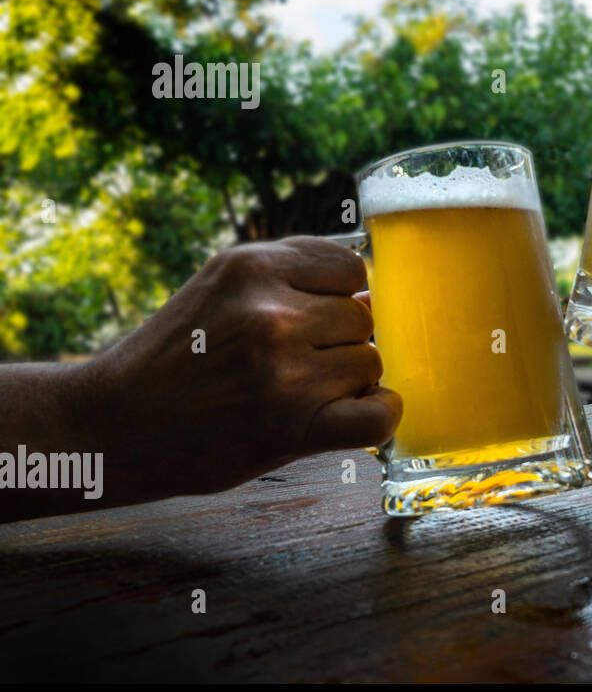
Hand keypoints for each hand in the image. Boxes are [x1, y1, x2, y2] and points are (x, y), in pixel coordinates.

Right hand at [71, 237, 400, 502]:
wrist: (112, 425)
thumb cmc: (175, 357)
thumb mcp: (221, 287)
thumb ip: (292, 276)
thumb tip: (372, 292)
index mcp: (252, 266)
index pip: (351, 269)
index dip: (338, 297)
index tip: (310, 319)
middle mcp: (271, 313)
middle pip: (362, 319)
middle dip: (338, 342)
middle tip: (292, 365)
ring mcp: (284, 370)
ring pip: (370, 363)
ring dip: (346, 381)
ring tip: (296, 393)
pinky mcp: (293, 425)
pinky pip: (378, 415)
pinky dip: (378, 416)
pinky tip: (353, 415)